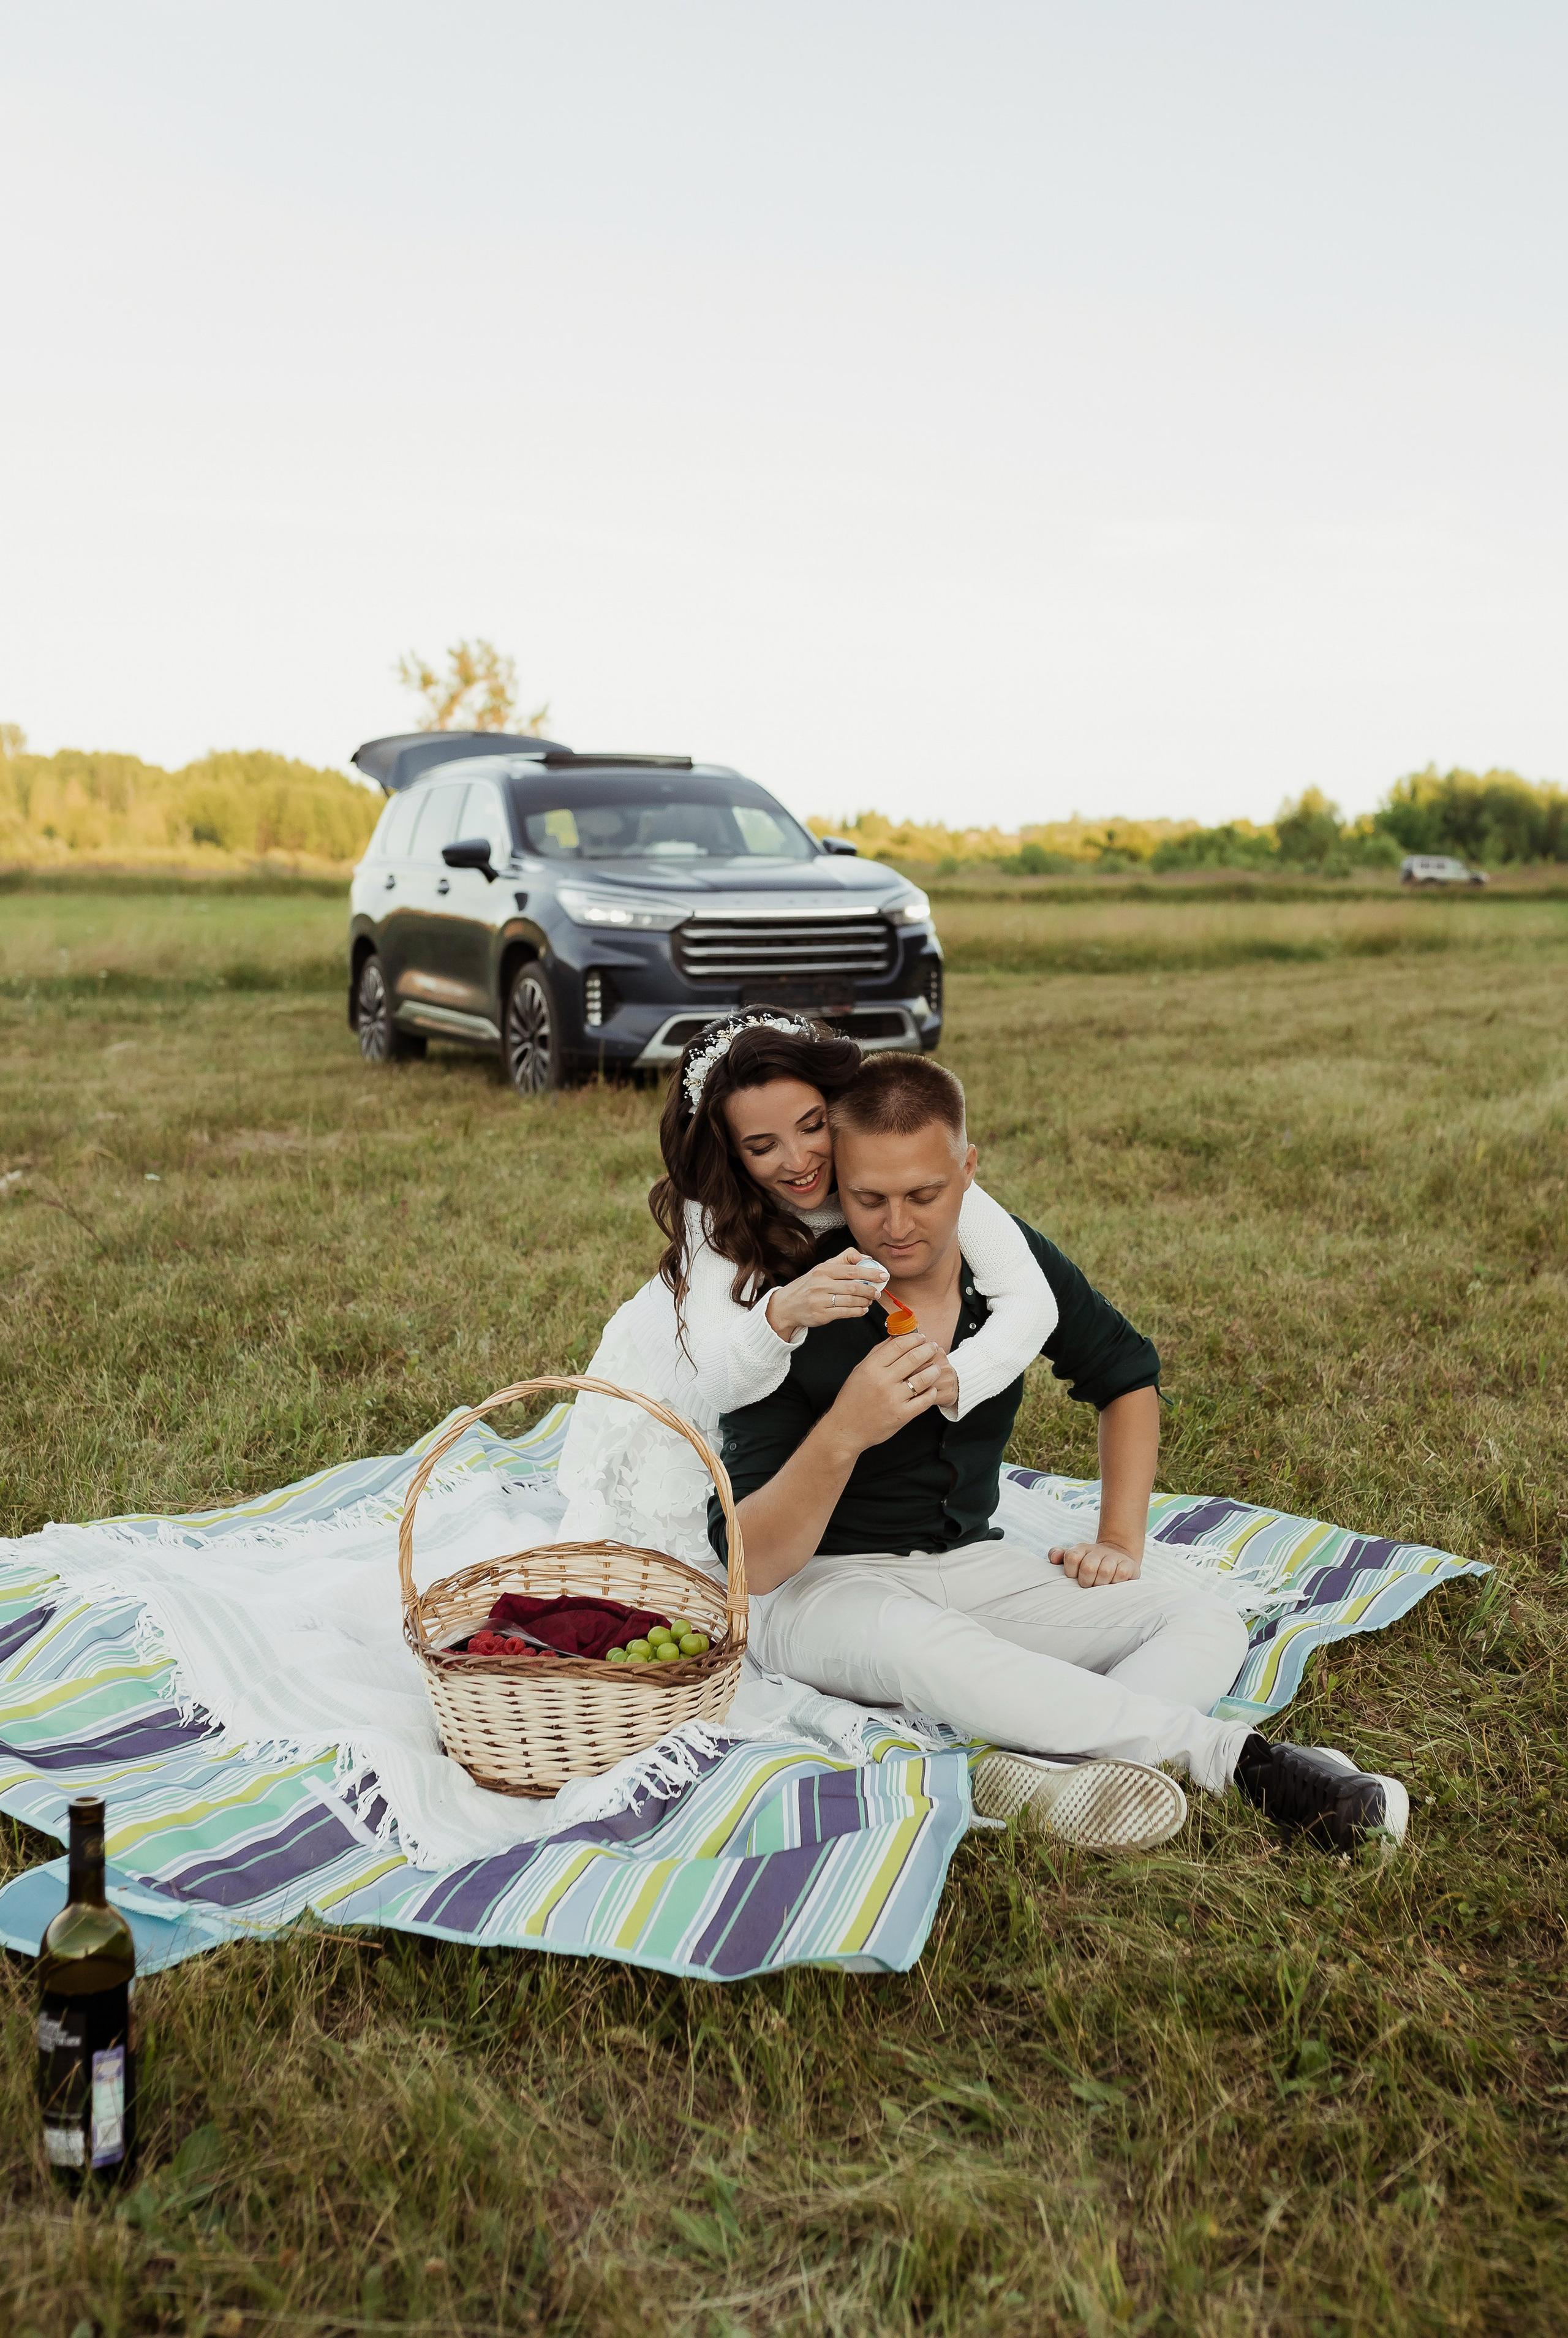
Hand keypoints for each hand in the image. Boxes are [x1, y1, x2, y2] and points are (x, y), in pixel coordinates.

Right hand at [766, 1249, 888, 1339]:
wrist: (787, 1305)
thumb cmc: (809, 1285)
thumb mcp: (822, 1268)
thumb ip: (843, 1259)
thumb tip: (865, 1257)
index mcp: (823, 1270)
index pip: (852, 1270)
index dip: (871, 1272)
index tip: (883, 1275)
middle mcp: (821, 1284)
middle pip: (853, 1286)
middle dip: (870, 1289)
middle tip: (877, 1291)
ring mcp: (820, 1300)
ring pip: (851, 1300)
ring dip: (865, 1301)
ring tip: (870, 1300)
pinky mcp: (821, 1315)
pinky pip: (845, 1313)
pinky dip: (857, 1311)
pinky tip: (862, 1309)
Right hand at [827, 1332, 945, 1452]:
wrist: (847, 1428)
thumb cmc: (852, 1399)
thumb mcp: (859, 1371)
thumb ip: (877, 1353)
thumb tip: (895, 1336)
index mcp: (871, 1367)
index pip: (898, 1345)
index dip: (914, 1338)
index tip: (921, 1337)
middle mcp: (883, 1381)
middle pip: (914, 1357)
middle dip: (928, 1349)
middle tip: (933, 1347)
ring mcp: (894, 1398)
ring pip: (923, 1378)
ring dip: (934, 1369)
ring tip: (936, 1367)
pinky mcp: (902, 1415)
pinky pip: (925, 1400)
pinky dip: (931, 1391)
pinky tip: (930, 1388)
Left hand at [1049, 1539, 1142, 1587]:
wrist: (1118, 1556)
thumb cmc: (1090, 1563)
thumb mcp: (1074, 1558)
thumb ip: (1059, 1556)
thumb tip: (1053, 1558)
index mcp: (1082, 1548)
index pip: (1071, 1557)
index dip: (1071, 1571)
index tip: (1074, 1577)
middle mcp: (1098, 1551)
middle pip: (1088, 1567)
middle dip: (1086, 1581)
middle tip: (1088, 1584)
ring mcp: (1114, 1557)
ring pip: (1105, 1572)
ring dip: (1101, 1584)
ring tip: (1100, 1585)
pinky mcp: (1129, 1565)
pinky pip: (1121, 1575)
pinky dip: (1115, 1583)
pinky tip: (1113, 1584)